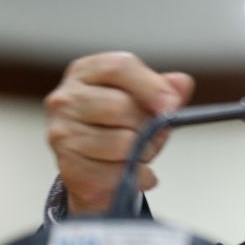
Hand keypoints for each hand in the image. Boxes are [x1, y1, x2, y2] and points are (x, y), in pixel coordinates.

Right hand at [44, 51, 194, 214]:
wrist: (94, 164)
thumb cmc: (121, 122)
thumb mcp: (144, 97)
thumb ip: (166, 87)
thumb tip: (182, 84)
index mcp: (87, 71)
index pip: (119, 67)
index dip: (151, 86)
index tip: (172, 104)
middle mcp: (67, 99)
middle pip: (120, 106)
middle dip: (148, 125)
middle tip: (155, 135)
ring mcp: (62, 133)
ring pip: (120, 143)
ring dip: (143, 153)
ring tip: (141, 152)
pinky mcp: (66, 166)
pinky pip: (113, 173)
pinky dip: (135, 176)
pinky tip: (134, 172)